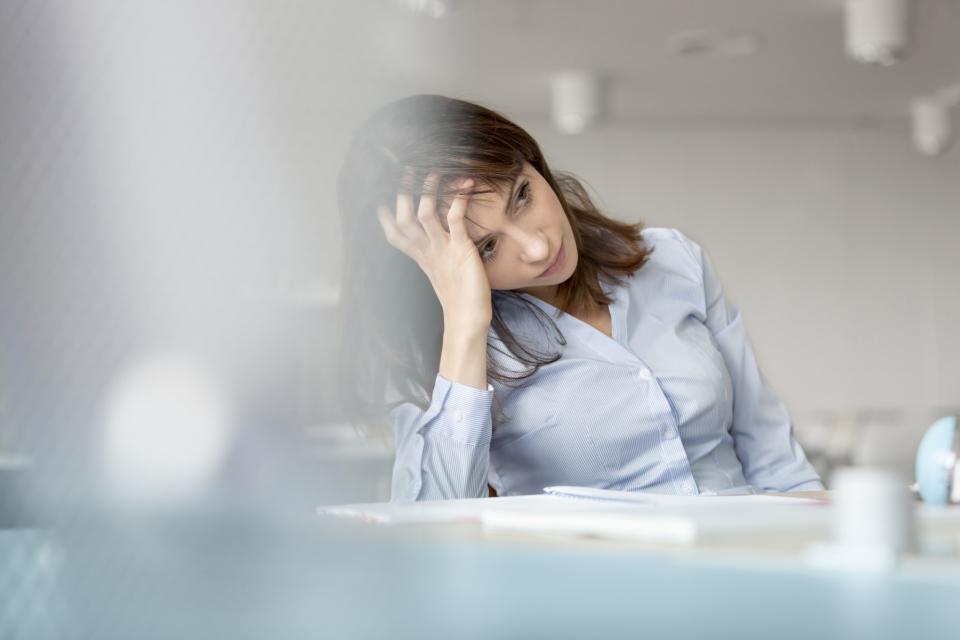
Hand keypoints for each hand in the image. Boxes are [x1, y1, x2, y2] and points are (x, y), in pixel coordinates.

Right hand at [377, 174, 492, 333]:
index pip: (394, 233)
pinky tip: (467, 183)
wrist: (468, 320)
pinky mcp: (460, 249)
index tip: (381, 194)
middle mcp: (427, 252)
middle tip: (405, 169)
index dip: (386, 214)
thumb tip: (439, 243)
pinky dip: (459, 199)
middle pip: (404, 218)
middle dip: (403, 193)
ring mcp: (442, 249)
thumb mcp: (443, 273)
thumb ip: (437, 256)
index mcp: (420, 257)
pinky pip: (455, 219)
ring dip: (427, 190)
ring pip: (424, 214)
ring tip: (432, 170)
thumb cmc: (460, 299)